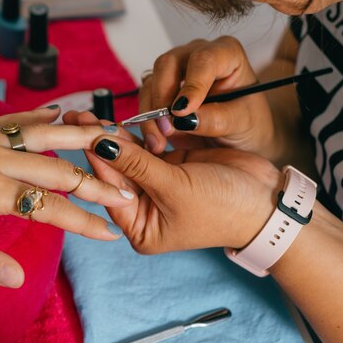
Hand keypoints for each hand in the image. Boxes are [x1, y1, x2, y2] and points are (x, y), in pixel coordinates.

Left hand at [86, 130, 283, 253]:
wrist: (267, 201)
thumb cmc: (224, 206)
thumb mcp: (175, 187)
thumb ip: (137, 164)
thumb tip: (100, 144)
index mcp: (140, 227)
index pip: (109, 189)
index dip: (95, 159)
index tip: (79, 132)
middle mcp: (144, 210)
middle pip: (115, 173)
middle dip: (98, 145)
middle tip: (75, 117)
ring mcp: (156, 187)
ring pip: (129, 158)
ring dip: (112, 137)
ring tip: (86, 114)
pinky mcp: (169, 167)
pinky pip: (146, 149)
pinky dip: (134, 135)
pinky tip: (114, 119)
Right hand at [140, 36, 275, 158]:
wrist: (240, 138)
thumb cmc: (248, 123)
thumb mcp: (242, 124)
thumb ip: (217, 119)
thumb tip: (184, 118)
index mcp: (226, 54)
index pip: (204, 59)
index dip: (191, 84)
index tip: (182, 112)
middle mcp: (197, 56)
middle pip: (168, 63)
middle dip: (162, 97)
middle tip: (166, 129)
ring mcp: (176, 70)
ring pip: (151, 81)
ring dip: (150, 113)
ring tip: (158, 142)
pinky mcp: (161, 88)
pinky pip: (145, 98)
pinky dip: (145, 119)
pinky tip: (154, 139)